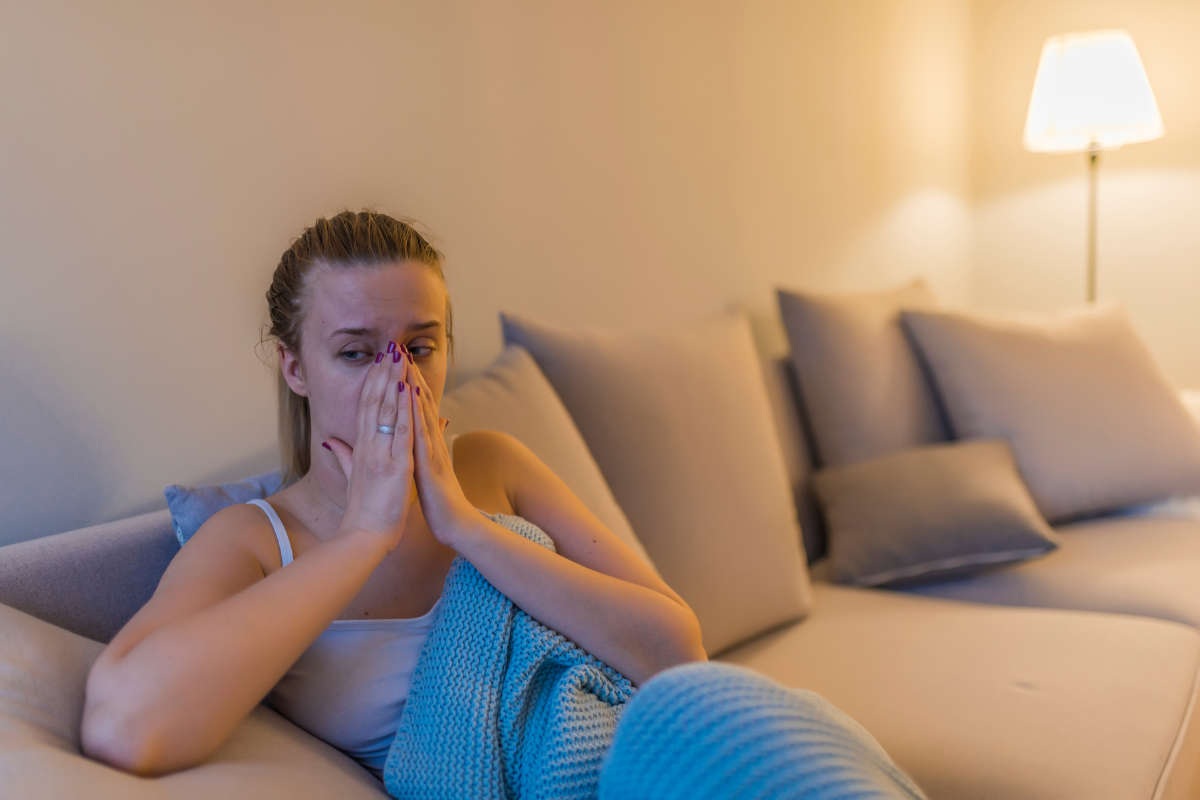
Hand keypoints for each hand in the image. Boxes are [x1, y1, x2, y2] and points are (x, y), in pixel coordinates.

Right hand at [323, 344, 417, 551]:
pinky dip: (403, 408)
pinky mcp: (395, 465)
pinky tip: (407, 388)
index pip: (365, 408)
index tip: (379, 362)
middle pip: (373, 401)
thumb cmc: (363, 511)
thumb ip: (341, 458)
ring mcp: (381, 454)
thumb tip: (329, 442)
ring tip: (399, 356)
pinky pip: (400, 431)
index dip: (372, 383)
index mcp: (360, 449)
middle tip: (390, 347)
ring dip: (393, 381)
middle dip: (383, 373)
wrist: (364, 536)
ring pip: (386, 410)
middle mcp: (368, 446)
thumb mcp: (350, 479)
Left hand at [406, 359, 480, 548]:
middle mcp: (431, 442)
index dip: (405, 384)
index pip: (415, 408)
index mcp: (425, 445)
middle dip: (409, 375)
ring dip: (414, 386)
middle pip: (419, 403)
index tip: (395, 362)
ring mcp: (433, 451)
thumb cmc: (439, 501)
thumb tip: (422, 436)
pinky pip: (423, 434)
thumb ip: (423, 451)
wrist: (456, 524)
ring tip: (405, 362)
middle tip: (398, 348)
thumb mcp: (425, 471)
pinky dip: (417, 414)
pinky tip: (412, 396)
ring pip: (422, 413)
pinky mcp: (432, 464)